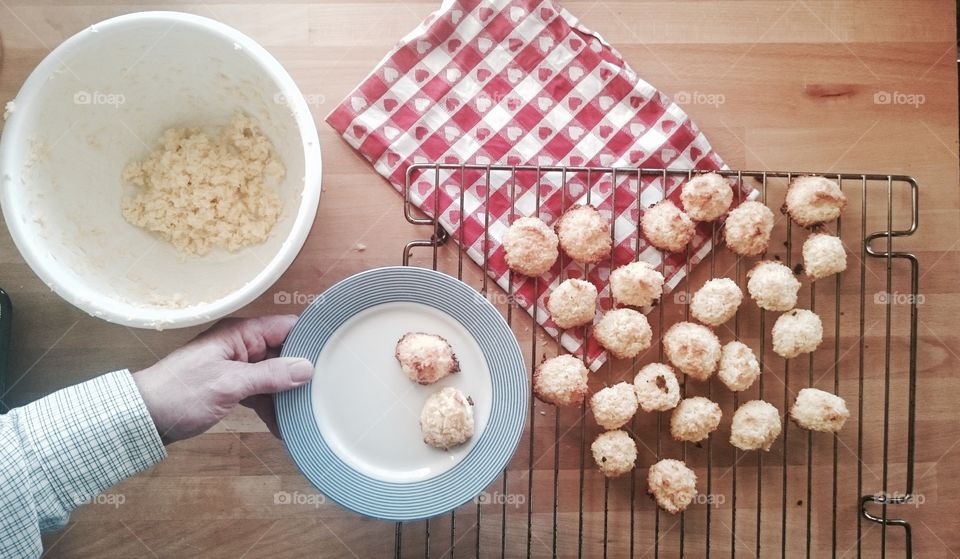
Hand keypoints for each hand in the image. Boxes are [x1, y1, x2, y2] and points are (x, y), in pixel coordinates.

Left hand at [133, 315, 312, 443]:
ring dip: (288, 395)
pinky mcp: (232, 387)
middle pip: (284, 353)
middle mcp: (241, 346)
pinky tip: (284, 427)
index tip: (334, 352)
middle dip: (303, 372)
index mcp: (240, 334)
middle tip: (326, 389)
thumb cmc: (179, 394)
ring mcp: (237, 367)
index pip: (286, 327)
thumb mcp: (230, 384)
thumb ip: (270, 375)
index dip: (310, 338)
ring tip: (307, 413)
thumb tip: (306, 368)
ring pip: (275, 375)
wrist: (143, 418)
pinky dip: (272, 408)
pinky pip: (262, 393)